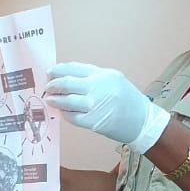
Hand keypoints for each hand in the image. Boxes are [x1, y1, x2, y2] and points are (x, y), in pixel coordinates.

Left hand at [45, 62, 170, 152]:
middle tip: (48, 86)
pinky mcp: (92, 121)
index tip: (50, 72)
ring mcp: (94, 105)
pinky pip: (72, 117)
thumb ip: (93, 76)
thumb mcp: (114, 79)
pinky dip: (65, 113)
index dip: (58, 70)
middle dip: (53, 84)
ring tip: (50, 99)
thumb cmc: (127, 99)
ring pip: (66, 100)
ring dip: (55, 99)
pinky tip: (62, 111)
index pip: (74, 68)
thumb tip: (68, 75)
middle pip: (67, 83)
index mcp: (102, 75)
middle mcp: (97, 88)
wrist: (141, 121)